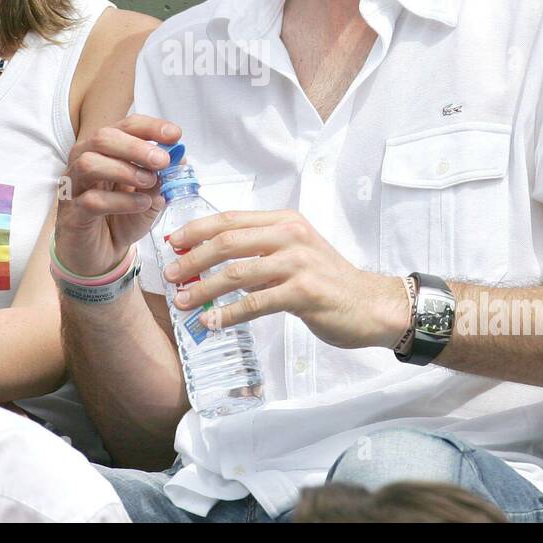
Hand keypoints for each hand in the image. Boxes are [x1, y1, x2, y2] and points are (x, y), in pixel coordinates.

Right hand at [55, 114, 180, 277]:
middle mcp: (83, 162)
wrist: (101, 255)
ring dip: (125, 170)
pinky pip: (91, 200)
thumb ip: (161, 177)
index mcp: (104, 151)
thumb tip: (180, 157)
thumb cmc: (121, 218)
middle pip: (102, 138)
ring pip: (89, 164)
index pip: (124, 126)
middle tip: (162, 160)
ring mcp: (74, 187)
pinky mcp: (72, 214)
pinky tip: (142, 204)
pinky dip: (121, 201)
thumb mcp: (148, 196)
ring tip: (150, 183)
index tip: (175, 134)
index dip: (150, 127)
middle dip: (136, 146)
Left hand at [163, 209, 410, 350]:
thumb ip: (260, 251)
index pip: (230, 219)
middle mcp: (290, 235)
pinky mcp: (304, 292)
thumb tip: (212, 261)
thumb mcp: (295, 252)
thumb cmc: (328, 281)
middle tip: (170, 275)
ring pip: (238, 272)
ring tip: (184, 301)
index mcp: (284, 221)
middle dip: (193, 259)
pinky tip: (212, 322)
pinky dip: (229, 314)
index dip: (196, 230)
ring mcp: (298, 262)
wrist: (372, 304)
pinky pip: (256, 302)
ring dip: (205, 288)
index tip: (172, 244)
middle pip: (227, 242)